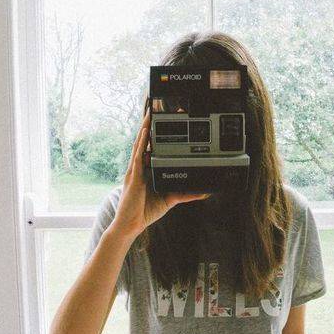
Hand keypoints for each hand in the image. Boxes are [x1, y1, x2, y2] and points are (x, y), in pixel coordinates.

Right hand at [111, 110, 209, 237]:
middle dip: (149, 125)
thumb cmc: (145, 211)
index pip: (150, 147)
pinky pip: (137, 156)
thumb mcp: (170, 199)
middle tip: (155, 108)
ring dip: (145, 128)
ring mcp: (134, 170)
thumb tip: (203, 191)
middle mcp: (139, 167)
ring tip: (150, 113)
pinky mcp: (133, 177)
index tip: (161, 119)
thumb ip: (185, 194)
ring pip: (140, 144)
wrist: (130, 225)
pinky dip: (142, 144)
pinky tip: (146, 133)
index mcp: (146, 170)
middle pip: (144, 142)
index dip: (154, 133)